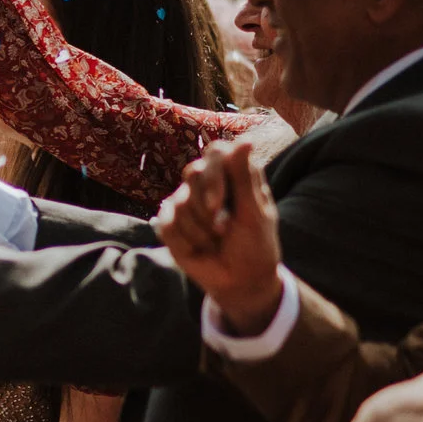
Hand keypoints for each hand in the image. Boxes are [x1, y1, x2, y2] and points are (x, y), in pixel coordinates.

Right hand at [152, 138, 282, 334]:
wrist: (239, 281)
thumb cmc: (255, 246)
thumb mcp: (255, 213)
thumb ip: (245, 178)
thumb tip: (244, 140)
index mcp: (234, 175)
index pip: (216, 153)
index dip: (213, 176)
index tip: (219, 204)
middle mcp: (207, 184)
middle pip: (192, 172)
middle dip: (205, 206)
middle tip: (221, 229)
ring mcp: (186, 202)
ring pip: (179, 203)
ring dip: (201, 231)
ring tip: (215, 242)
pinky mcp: (170, 222)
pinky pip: (167, 224)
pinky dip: (186, 241)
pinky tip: (199, 249)